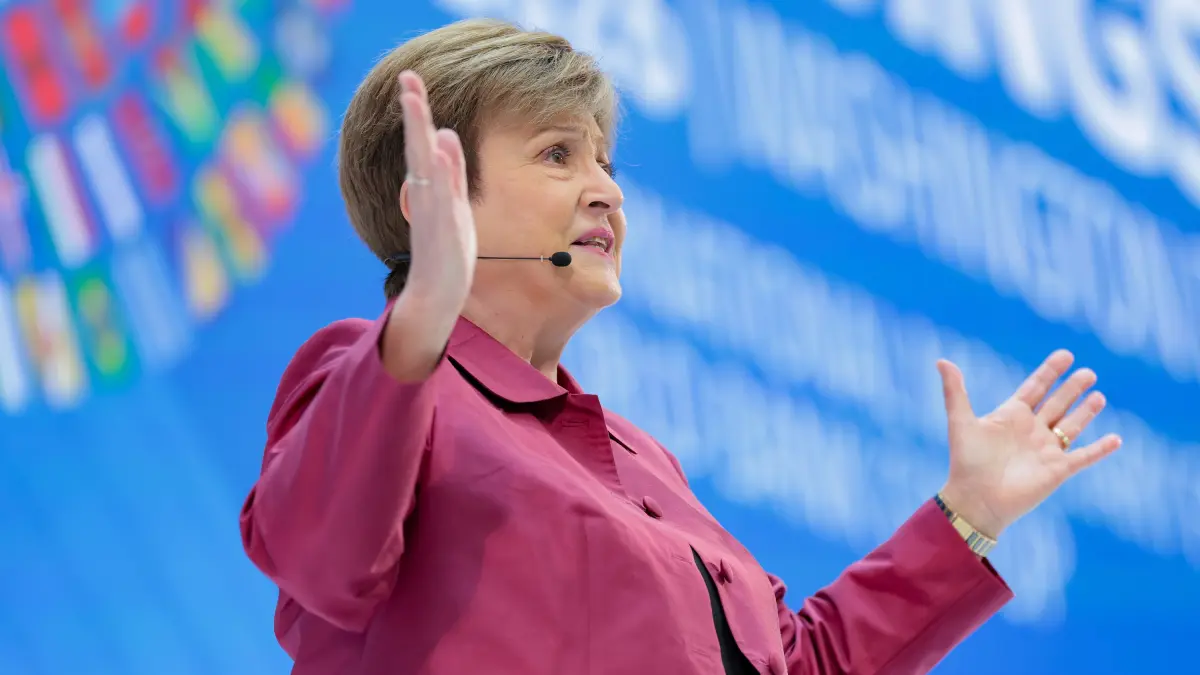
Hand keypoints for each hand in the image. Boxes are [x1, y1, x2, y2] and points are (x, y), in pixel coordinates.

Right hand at [396, 70, 475, 306]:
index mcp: (429, 187)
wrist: (438, 294)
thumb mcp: (455, 202)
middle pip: (417, 148)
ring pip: (425, 169)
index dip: (417, 110)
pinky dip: (440, 177)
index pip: (422, 142)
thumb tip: (445, 131)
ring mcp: (431, 214)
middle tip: (407, 78)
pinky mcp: (440, 233)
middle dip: (414, 113)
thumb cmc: (447, 250)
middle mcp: (425, 196)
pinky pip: (439, 199)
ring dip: (420, 136)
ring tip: (418, 104)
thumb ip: (452, 170)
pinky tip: (439, 154)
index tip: (410, 77)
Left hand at [936, 350, 1121, 538]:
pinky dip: (1100, 449)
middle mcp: (1031, 430)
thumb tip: (941, 360)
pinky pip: (1084, 457)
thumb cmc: (966, 462)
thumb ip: (954, 391)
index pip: (1035, 387)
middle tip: (1088, 372)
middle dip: (1072, 388)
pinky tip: (1116, 439)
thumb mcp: (961, 422)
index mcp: (1011, 416)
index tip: (1065, 355)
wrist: (975, 500)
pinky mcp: (1058, 470)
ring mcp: (1046, 450)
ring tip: (1098, 395)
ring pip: (1071, 426)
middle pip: (1057, 403)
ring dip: (1086, 411)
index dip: (1050, 372)